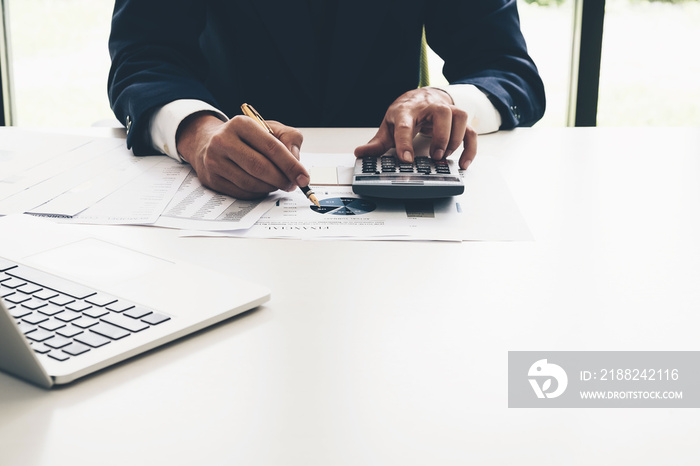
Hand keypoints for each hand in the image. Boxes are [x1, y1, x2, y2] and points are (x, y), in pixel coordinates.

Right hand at [176, 113, 308, 198]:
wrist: (209, 143)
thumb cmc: (246, 137)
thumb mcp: (269, 128)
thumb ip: (289, 139)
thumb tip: (296, 162)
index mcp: (241, 124)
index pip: (271, 147)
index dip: (291, 165)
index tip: (303, 177)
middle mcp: (223, 140)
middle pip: (260, 167)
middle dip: (281, 179)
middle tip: (292, 185)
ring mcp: (214, 161)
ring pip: (251, 183)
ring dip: (270, 188)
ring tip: (278, 184)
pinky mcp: (212, 179)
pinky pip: (242, 192)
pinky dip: (258, 193)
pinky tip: (263, 186)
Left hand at [354, 88, 476, 168]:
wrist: (422, 97)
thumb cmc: (406, 113)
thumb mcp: (389, 126)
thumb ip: (377, 143)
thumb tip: (360, 152)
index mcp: (407, 110)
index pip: (406, 125)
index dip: (405, 143)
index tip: (406, 159)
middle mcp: (430, 107)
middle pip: (442, 114)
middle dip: (441, 136)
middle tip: (435, 156)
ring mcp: (447, 111)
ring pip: (460, 118)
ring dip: (455, 139)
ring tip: (444, 156)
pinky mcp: (458, 120)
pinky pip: (470, 132)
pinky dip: (470, 147)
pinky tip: (464, 162)